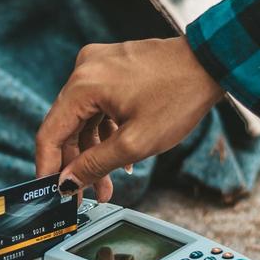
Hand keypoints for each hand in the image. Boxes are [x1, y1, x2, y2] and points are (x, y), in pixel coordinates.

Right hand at [36, 37, 223, 195]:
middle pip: (66, 127)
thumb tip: (67, 183)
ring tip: (108, 183)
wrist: (211, 64)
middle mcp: (85, 69)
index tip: (51, 193)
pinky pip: (98, 105)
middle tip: (87, 196)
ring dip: (93, 151)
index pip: (49, 134)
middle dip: (77, 164)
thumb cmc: (178, 97)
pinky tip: (121, 154)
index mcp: (83, 85)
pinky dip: (105, 130)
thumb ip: (94, 165)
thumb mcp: (135, 143)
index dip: (48, 168)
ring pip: (84, 118)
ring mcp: (99, 64)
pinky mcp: (113, 66)